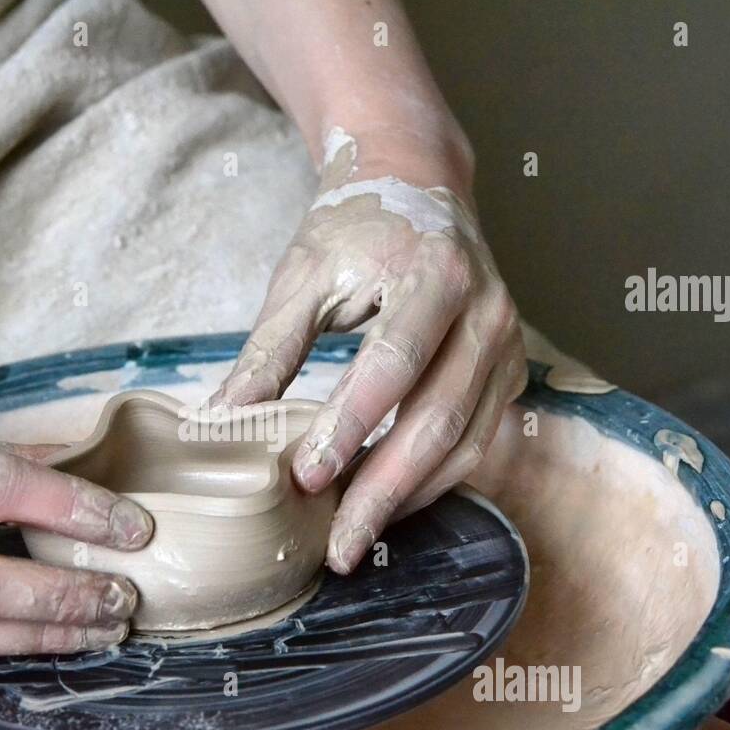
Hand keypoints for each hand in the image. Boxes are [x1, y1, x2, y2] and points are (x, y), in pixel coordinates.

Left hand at [213, 129, 526, 573]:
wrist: (418, 183)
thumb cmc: (355, 227)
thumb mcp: (303, 274)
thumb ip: (269, 349)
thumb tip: (220, 421)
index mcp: (434, 274)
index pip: (393, 365)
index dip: (349, 426)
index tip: (304, 477)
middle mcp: (486, 311)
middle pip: (436, 420)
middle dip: (382, 490)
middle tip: (337, 546)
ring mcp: (507, 344)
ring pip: (465, 444)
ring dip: (408, 498)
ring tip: (354, 536)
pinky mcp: (509, 370)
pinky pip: (477, 441)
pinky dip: (433, 480)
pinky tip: (388, 503)